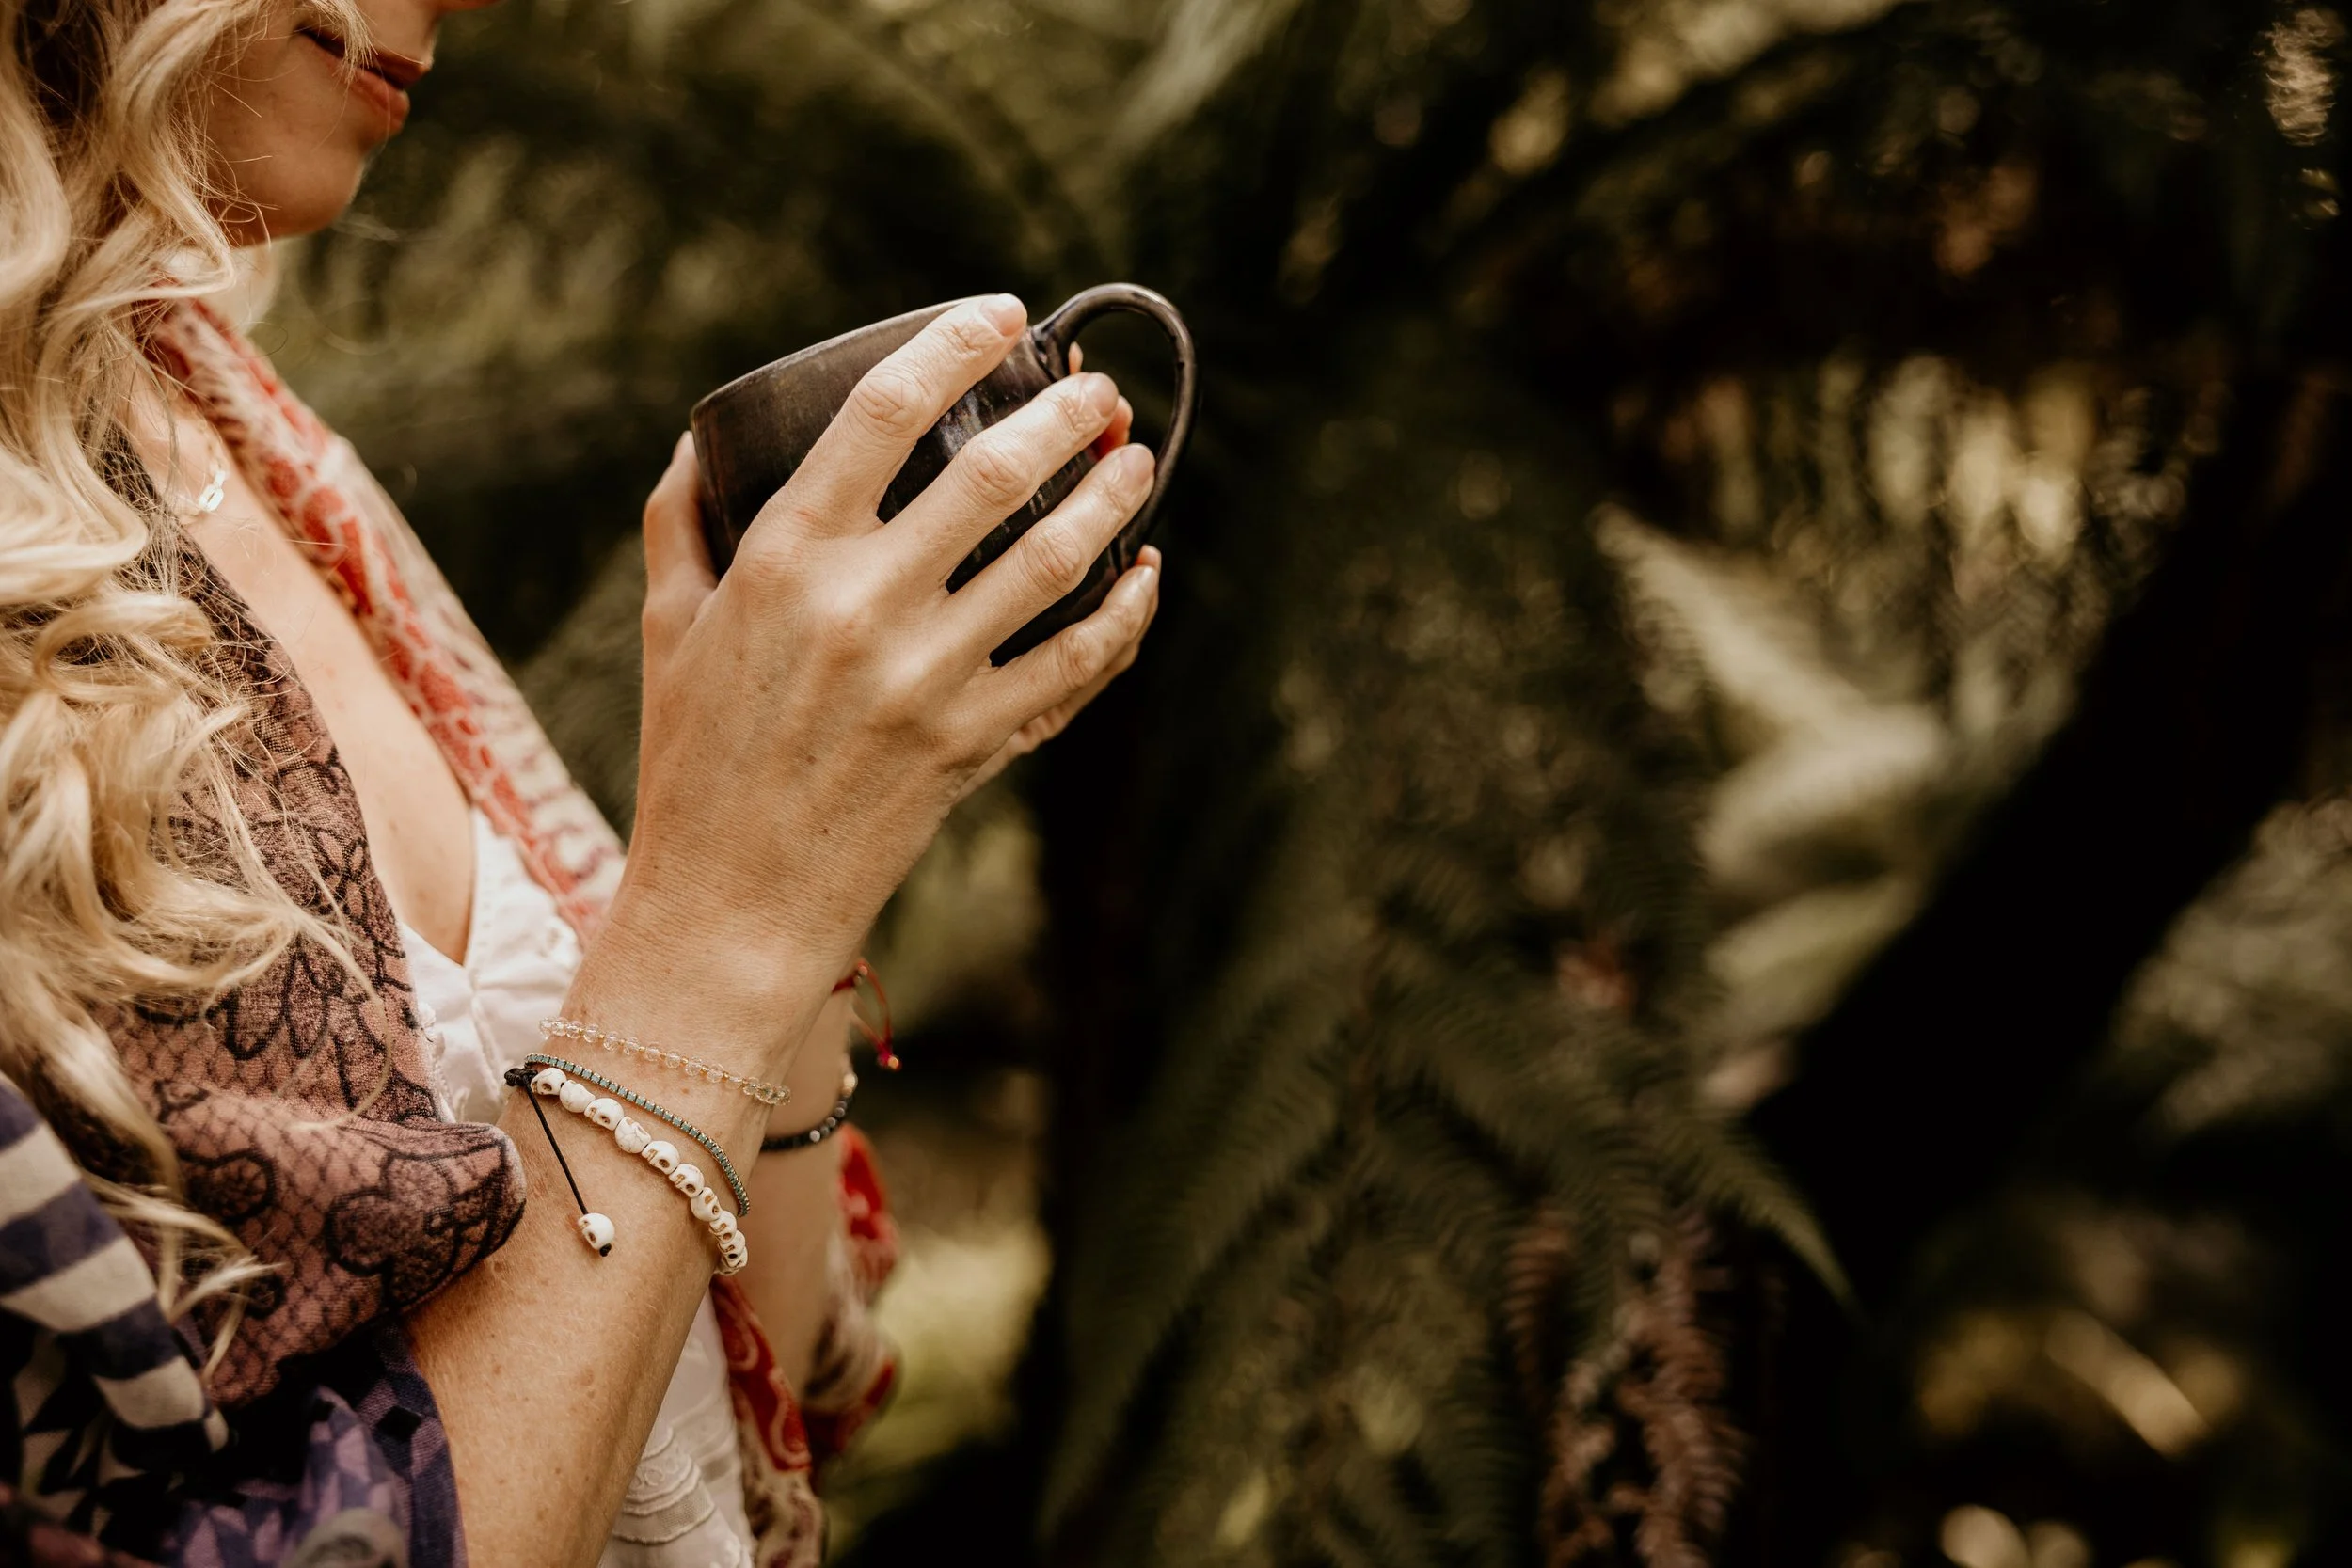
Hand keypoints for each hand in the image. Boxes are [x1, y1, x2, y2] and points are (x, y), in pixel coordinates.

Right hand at [591, 295, 1162, 1064]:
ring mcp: (929, 678)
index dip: (954, 344)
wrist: (731, 905)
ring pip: (1057, 558)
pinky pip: (1078, 661)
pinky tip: (1145, 576)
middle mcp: (865, 606)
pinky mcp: (976, 742)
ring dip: (1112, 497)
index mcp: (784, 558)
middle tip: (1096, 391)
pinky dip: (1125, 613)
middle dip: (1064, 415)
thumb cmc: (693, 761)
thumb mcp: (670, 628)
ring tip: (1136, 460)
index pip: (884, 411)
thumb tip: (700, 443)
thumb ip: (682, 523)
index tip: (1001, 316)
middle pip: (995, 471)